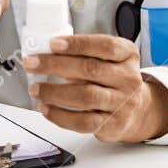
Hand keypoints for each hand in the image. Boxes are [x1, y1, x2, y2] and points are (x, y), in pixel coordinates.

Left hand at [23, 34, 167, 141]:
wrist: (136, 110)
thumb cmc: (112, 80)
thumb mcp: (107, 59)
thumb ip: (82, 54)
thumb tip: (45, 52)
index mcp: (127, 55)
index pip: (105, 46)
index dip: (77, 44)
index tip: (52, 43)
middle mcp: (128, 79)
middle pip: (90, 69)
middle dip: (55, 65)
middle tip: (32, 63)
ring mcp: (122, 103)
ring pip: (86, 96)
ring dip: (54, 92)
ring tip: (35, 88)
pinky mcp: (113, 125)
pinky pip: (84, 122)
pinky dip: (60, 116)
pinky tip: (46, 108)